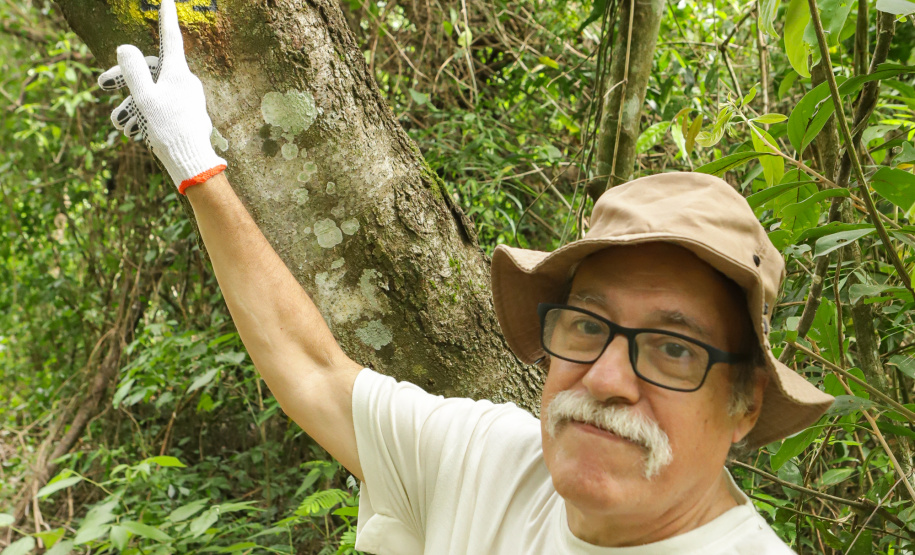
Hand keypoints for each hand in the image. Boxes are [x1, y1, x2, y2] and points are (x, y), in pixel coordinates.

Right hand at [98, 0, 225, 193]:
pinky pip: (163, 107)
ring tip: (123, 126)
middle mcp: (185, 82)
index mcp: (178, 73)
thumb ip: (133, 71)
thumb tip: (125, 48)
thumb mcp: (144, 98)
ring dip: (133, 106)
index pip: (170, 39)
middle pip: (150, 71)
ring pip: (153, 92)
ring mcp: (187, 98)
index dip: (166, 18)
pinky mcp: (187, 113)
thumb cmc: (168, 129)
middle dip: (125, 78)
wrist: (191, 161)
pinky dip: (146, 116)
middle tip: (102, 85)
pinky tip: (136, 132)